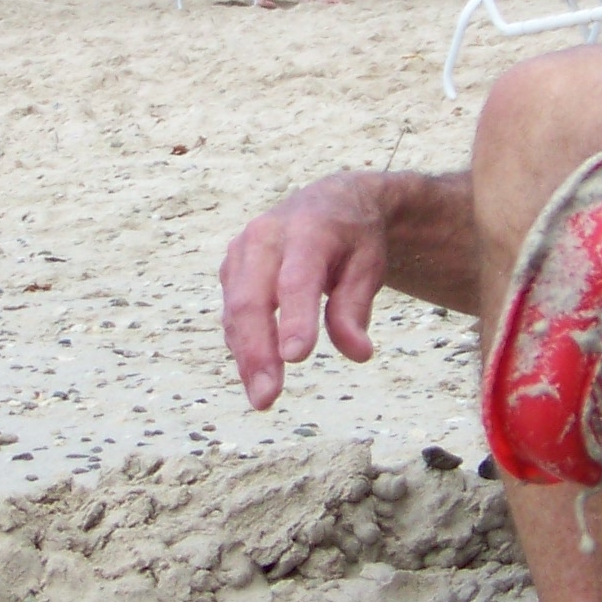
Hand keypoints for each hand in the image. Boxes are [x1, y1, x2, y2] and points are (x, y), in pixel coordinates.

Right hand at [219, 174, 390, 409]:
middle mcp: (265, 237)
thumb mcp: (369, 266)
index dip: (294, 319)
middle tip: (267, 397)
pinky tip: (256, 373)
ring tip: (262, 398)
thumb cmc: (354, 239)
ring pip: (236, 311)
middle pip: (252, 299)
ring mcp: (241, 253)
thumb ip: (356, 307)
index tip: (295, 358)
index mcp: (307, 229)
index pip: (297, 279)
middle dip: (257, 351)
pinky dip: (243, 345)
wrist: (329, 202)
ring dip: (245, 357)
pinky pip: (234, 313)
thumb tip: (358, 353)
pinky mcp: (231, 270)